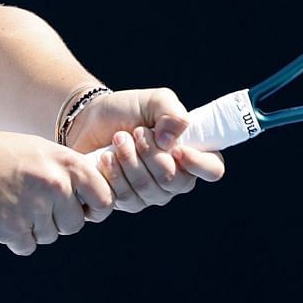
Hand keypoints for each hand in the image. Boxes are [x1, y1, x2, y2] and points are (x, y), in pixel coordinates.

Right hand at [0, 131, 116, 254]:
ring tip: (12, 203)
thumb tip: (95, 194)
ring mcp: (34, 209)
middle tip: (34, 203)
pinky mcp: (13, 229)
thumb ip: (67, 170)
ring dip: (35, 228)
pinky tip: (1, 215)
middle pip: (75, 224)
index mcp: (66, 163)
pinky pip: (28, 246)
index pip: (104, 198)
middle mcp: (55, 186)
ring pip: (51, 236)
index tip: (85, 209)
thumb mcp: (38, 149)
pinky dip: (16, 237)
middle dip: (59, 220)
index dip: (95, 208)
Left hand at [63, 87, 225, 213]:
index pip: (212, 169)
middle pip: (174, 181)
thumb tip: (170, 141)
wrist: (89, 120)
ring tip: (118, 139)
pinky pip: (125, 198)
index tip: (178, 149)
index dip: (199, 164)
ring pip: (148, 190)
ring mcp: (151, 194)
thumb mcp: (154, 100)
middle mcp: (175, 179)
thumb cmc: (128, 110)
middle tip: (136, 132)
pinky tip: (106, 157)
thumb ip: (172, 113)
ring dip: (130, 160)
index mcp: (191, 154)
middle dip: (151, 154)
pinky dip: (113, 174)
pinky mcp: (126, 202)